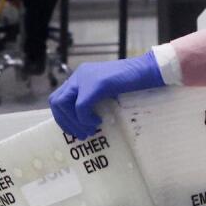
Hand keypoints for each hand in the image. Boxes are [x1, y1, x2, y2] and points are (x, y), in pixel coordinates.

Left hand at [49, 51, 165, 138]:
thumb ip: (94, 100)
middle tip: (80, 134)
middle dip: (65, 122)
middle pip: (56, 101)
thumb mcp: (107, 91)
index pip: (58, 98)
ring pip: (63, 104)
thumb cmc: (134, 83)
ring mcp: (86, 78)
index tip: (75, 130)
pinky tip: (97, 122)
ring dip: (74, 122)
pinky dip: (85, 119)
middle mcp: (79, 75)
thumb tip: (85, 122)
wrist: (149, 71)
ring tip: (89, 130)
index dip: (63, 117)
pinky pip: (80, 107)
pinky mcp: (96, 84)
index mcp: (81, 76)